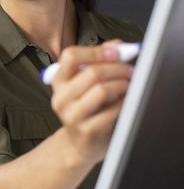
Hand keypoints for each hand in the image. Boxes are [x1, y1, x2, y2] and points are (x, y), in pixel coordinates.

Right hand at [50, 41, 134, 164]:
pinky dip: (124, 102)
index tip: (117, 52)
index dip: (96, 51)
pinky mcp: (86, 129)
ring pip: (101, 90)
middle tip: (130, 70)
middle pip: (91, 72)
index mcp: (58, 81)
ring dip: (122, 84)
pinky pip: (111, 110)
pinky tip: (127, 101)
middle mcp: (60, 97)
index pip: (70, 56)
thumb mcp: (85, 84)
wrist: (79, 144)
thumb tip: (117, 45)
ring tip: (129, 85)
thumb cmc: (86, 109)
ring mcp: (71, 115)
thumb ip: (98, 62)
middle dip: (117, 68)